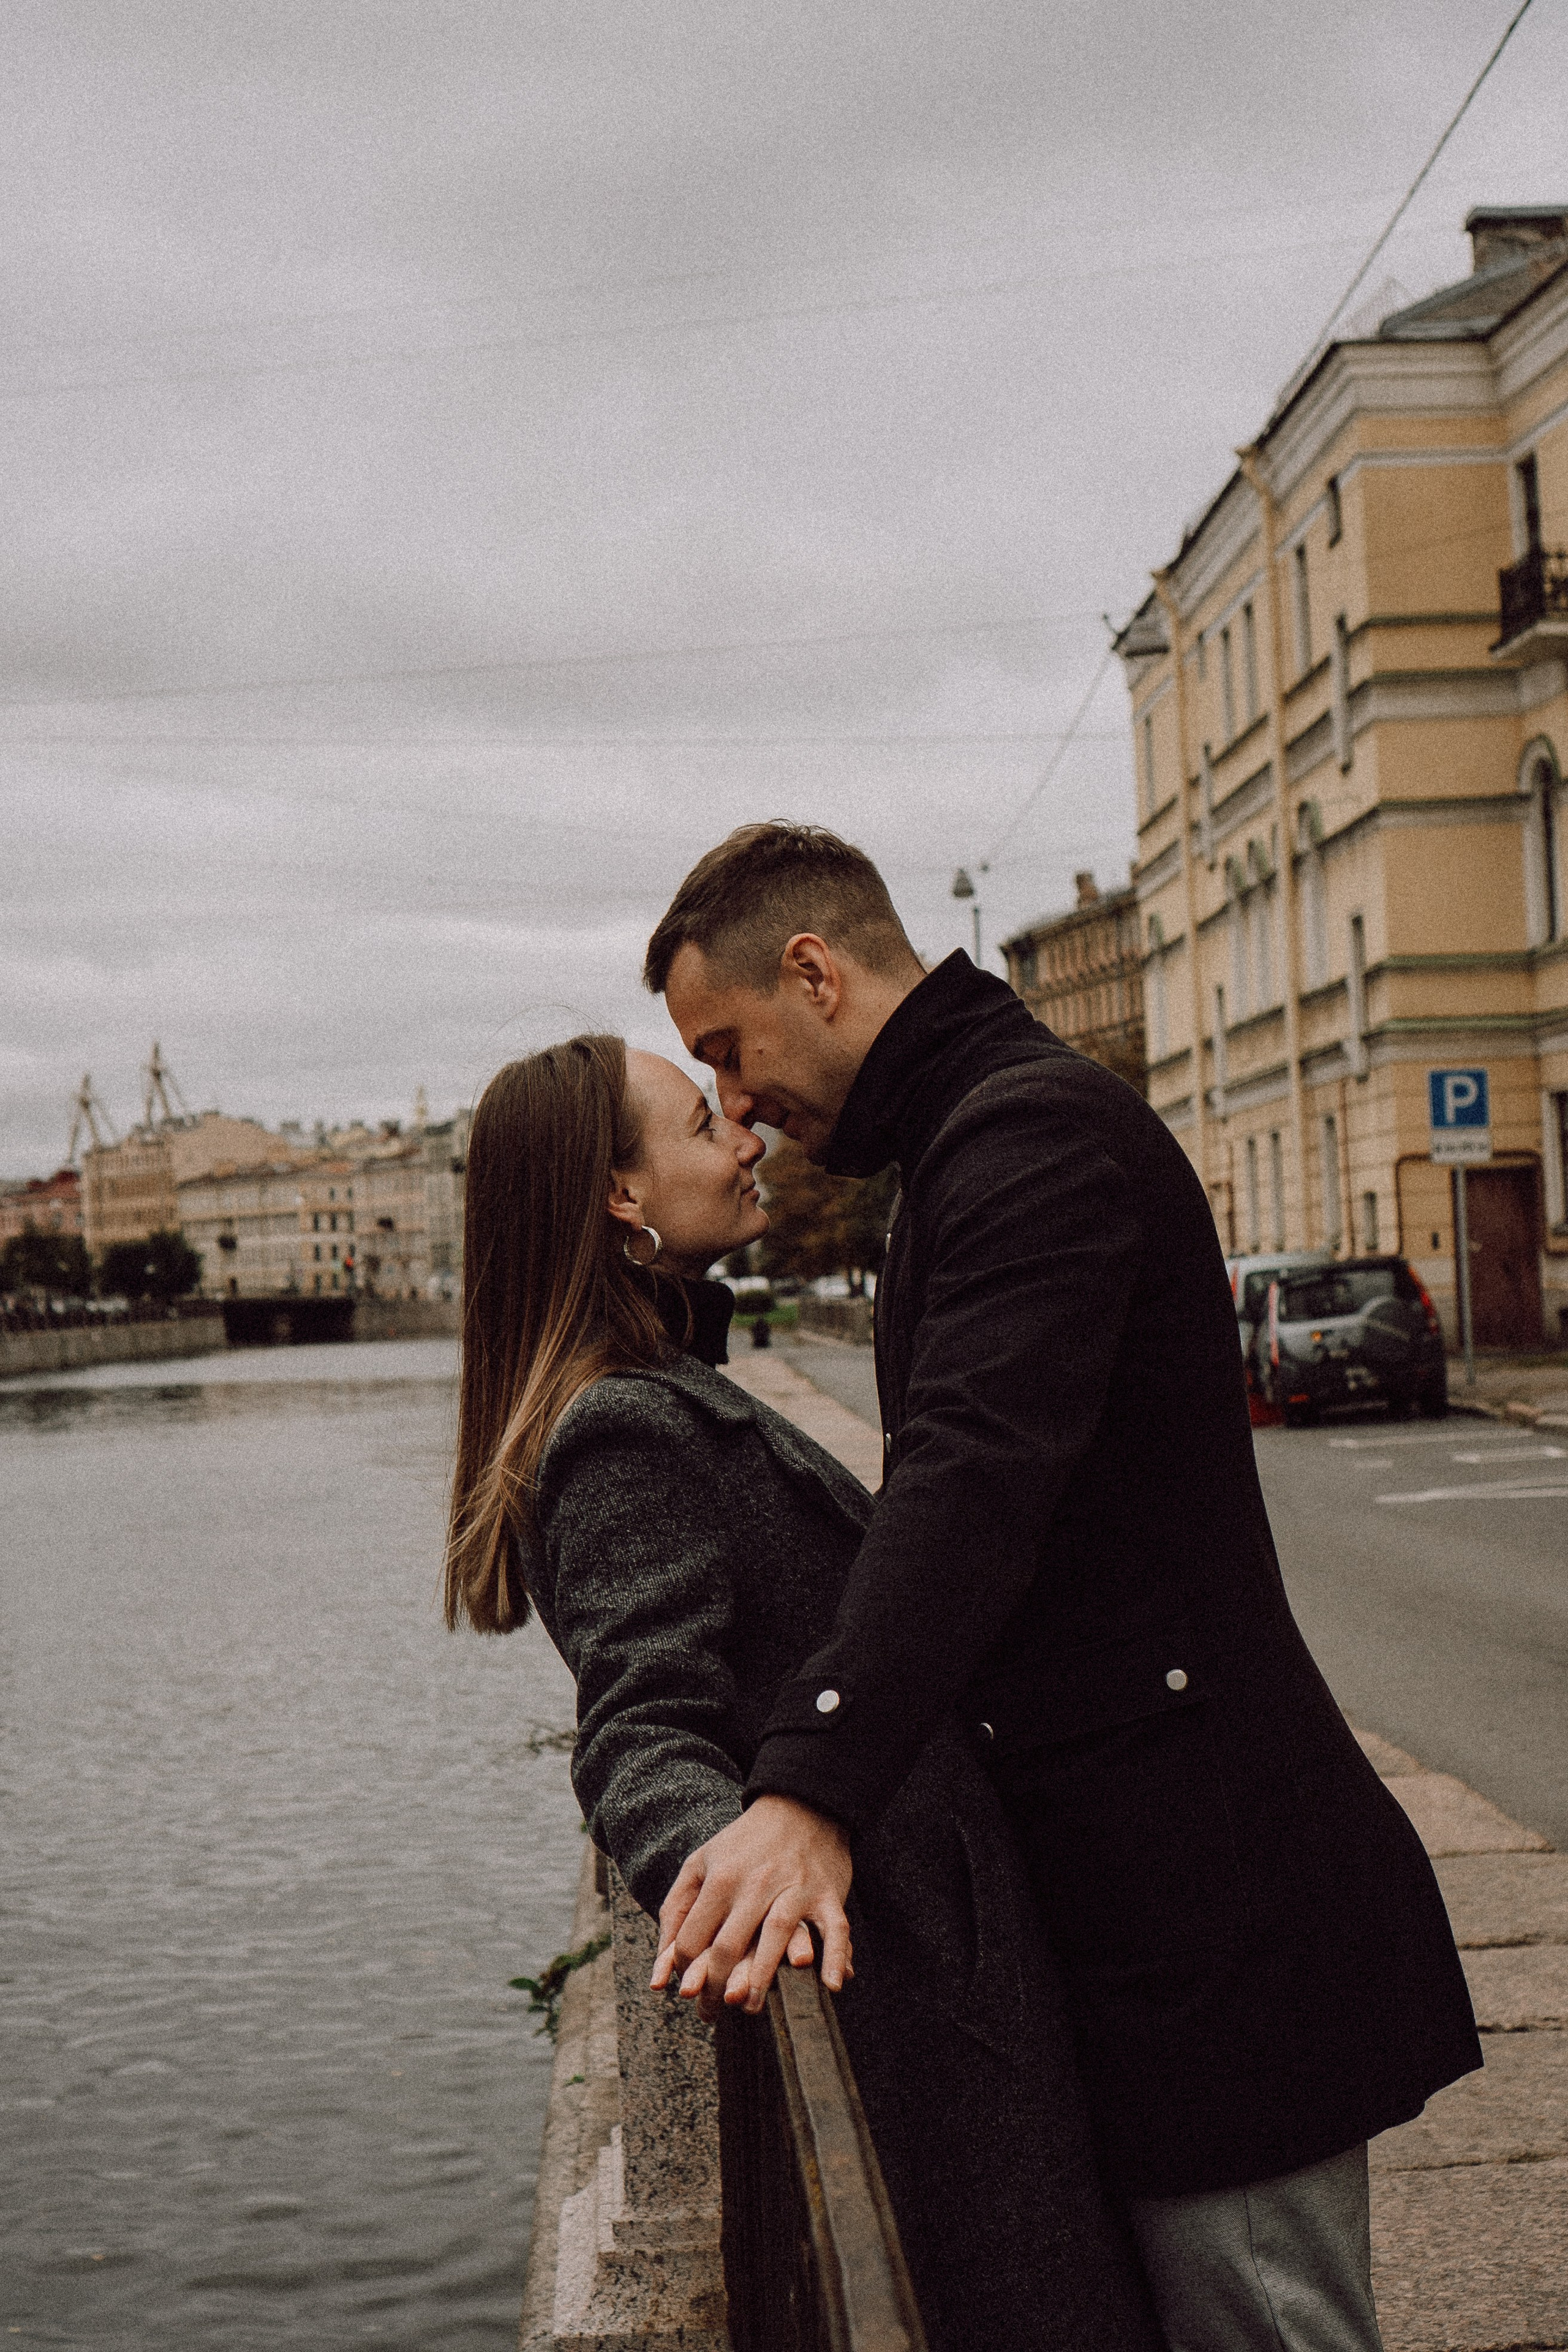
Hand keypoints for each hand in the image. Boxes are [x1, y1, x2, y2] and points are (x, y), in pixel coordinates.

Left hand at [651, 1796, 852, 2015]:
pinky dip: (834, 1956)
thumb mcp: (700, 1864)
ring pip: (775, 1938)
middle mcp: (755, 1884)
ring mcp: (794, 1889)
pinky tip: (830, 1985)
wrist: (800, 1806)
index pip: (692, 1938)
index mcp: (720, 1879)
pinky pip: (834, 1929)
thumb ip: (676, 1912)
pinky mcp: (827, 1894)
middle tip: (711, 2013)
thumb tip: (658, 1973)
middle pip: (728, 1946)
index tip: (686, 1989)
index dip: (683, 1970)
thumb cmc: (743, 1843)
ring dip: (761, 1979)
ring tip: (749, 2007)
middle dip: (714, 1988)